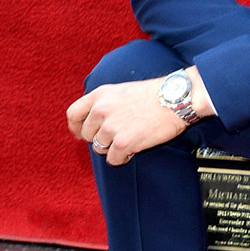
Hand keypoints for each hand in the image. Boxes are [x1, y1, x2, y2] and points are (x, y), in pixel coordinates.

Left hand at [67, 77, 186, 165]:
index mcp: (100, 95)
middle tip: (116, 136)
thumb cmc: (153, 95)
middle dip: (99, 139)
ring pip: (99, 148)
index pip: (73, 114)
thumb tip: (92, 123)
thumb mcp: (121, 91)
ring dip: (112, 148)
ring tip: (130, 139)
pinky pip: (113, 159)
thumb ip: (103, 104)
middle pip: (86, 135)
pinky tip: (134, 149)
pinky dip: (123, 158)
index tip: (81, 134)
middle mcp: (101, 110)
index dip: (75, 127)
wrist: (176, 99)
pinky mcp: (123, 143)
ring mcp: (111, 127)